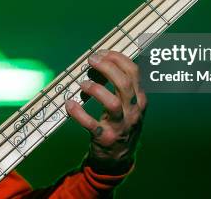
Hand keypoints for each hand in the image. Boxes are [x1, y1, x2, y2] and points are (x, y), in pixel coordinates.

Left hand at [65, 50, 146, 173]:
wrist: (119, 157)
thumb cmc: (121, 123)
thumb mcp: (129, 104)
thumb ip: (121, 85)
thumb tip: (101, 60)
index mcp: (139, 99)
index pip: (134, 72)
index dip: (117, 58)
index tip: (102, 53)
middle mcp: (133, 111)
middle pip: (124, 84)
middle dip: (107, 68)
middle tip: (92, 60)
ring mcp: (120, 126)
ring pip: (112, 104)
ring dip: (96, 90)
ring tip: (83, 84)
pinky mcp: (105, 138)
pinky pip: (91, 124)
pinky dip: (79, 113)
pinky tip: (70, 104)